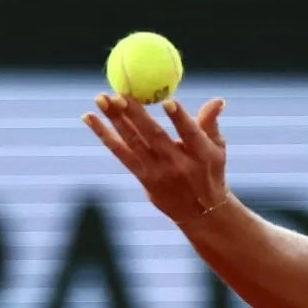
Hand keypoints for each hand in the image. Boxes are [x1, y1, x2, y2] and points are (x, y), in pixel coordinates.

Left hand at [82, 93, 228, 225]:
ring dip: (115, 120)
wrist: (200, 213)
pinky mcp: (143, 178)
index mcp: (201, 156)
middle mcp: (178, 166)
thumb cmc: (209, 172)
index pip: (190, 135)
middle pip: (154, 137)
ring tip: (100, 99)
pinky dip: (105, 135)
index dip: (180, 119)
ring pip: (133, 143)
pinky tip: (90, 118)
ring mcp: (159, 174)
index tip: (168, 101)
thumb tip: (218, 100)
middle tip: (119, 93)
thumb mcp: (217, 149)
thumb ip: (211, 123)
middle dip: (136, 115)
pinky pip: (121, 154)